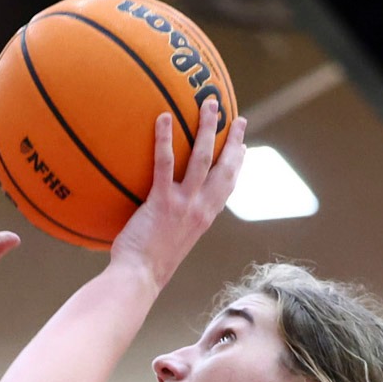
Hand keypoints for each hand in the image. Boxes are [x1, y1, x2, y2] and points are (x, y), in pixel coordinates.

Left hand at [109, 101, 247, 286]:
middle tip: (238, 118)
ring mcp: (185, 204)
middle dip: (234, 141)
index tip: (243, 148)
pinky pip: (165, 164)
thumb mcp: (169, 243)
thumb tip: (160, 214)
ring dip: (209, 128)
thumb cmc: (146, 266)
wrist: (139, 278)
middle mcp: (201, 209)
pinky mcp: (163, 201)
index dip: (238, 165)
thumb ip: (171, 224)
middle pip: (226, 168)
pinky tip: (164, 117)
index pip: (228, 186)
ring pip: (203, 158)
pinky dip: (165, 139)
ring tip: (210, 104)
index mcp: (205, 218)